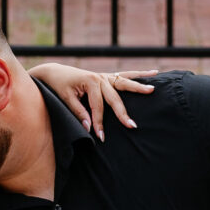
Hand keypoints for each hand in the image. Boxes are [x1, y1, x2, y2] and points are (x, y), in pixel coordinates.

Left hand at [29, 62, 153, 139]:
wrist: (55, 73)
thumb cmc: (59, 86)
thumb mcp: (65, 98)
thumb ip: (78, 112)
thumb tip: (88, 127)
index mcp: (90, 81)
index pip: (98, 106)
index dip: (99, 122)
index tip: (101, 137)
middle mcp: (100, 77)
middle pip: (115, 98)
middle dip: (122, 113)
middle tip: (132, 125)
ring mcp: (105, 76)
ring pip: (125, 82)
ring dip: (139, 86)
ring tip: (153, 89)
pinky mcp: (108, 77)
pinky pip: (126, 76)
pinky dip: (139, 74)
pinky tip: (154, 73)